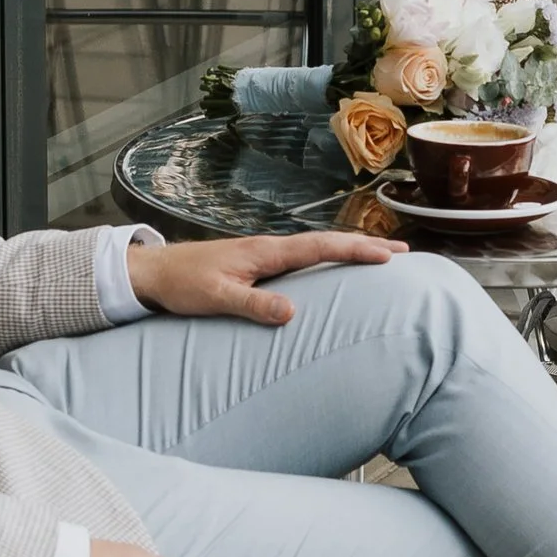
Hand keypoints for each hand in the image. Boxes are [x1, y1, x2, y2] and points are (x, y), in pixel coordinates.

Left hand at [125, 230, 395, 326]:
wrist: (154, 273)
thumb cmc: (183, 284)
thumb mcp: (217, 298)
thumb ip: (253, 305)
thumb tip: (292, 312)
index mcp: (265, 252)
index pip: (320, 248)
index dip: (355, 250)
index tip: (387, 256)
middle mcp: (270, 249)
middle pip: (326, 244)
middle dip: (365, 247)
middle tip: (402, 253)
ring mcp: (265, 256)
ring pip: (317, 250)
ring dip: (350, 251)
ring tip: (381, 258)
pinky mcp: (258, 266)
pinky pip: (304, 260)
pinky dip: (328, 259)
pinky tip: (336, 269)